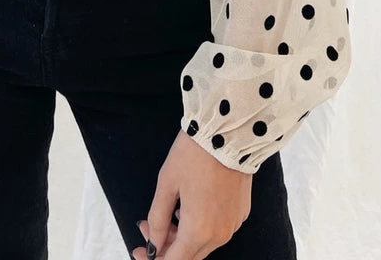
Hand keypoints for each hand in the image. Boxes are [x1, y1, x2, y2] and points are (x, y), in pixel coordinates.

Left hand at [131, 128, 252, 258]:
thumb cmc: (194, 154)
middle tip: (147, 227)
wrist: (228, 132)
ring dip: (182, 236)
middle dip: (166, 246)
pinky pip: (216, 230)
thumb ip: (157, 218)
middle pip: (189, 255)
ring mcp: (233, 225)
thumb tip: (153, 243)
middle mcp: (219, 234)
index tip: (140, 251)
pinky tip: (188, 205)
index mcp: (199, 230)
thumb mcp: (167, 183)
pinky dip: (199, 226)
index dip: (154, 259)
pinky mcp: (240, 214)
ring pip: (203, 244)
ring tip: (167, 211)